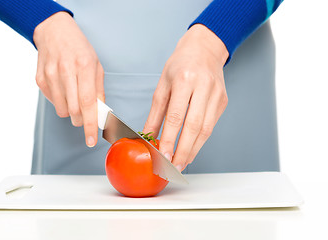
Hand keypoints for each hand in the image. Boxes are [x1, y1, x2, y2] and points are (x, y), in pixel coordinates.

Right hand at [33, 12, 103, 146]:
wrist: (54, 31)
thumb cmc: (79, 49)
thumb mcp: (96, 66)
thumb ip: (98, 91)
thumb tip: (100, 114)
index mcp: (84, 66)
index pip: (87, 103)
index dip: (90, 125)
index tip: (91, 140)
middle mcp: (66, 71)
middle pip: (74, 110)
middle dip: (82, 120)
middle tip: (85, 115)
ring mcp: (50, 75)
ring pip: (61, 110)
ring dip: (71, 112)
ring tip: (73, 96)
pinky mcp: (40, 79)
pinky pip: (52, 102)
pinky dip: (60, 101)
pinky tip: (63, 87)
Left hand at [143, 24, 228, 171]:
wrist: (204, 50)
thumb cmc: (180, 65)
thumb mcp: (162, 85)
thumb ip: (156, 113)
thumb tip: (148, 136)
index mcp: (184, 80)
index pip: (176, 116)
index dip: (170, 139)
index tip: (163, 156)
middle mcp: (203, 87)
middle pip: (195, 126)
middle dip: (184, 150)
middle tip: (173, 167)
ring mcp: (216, 94)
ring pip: (206, 129)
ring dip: (193, 150)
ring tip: (181, 163)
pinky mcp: (222, 101)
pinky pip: (211, 125)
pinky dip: (200, 141)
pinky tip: (191, 149)